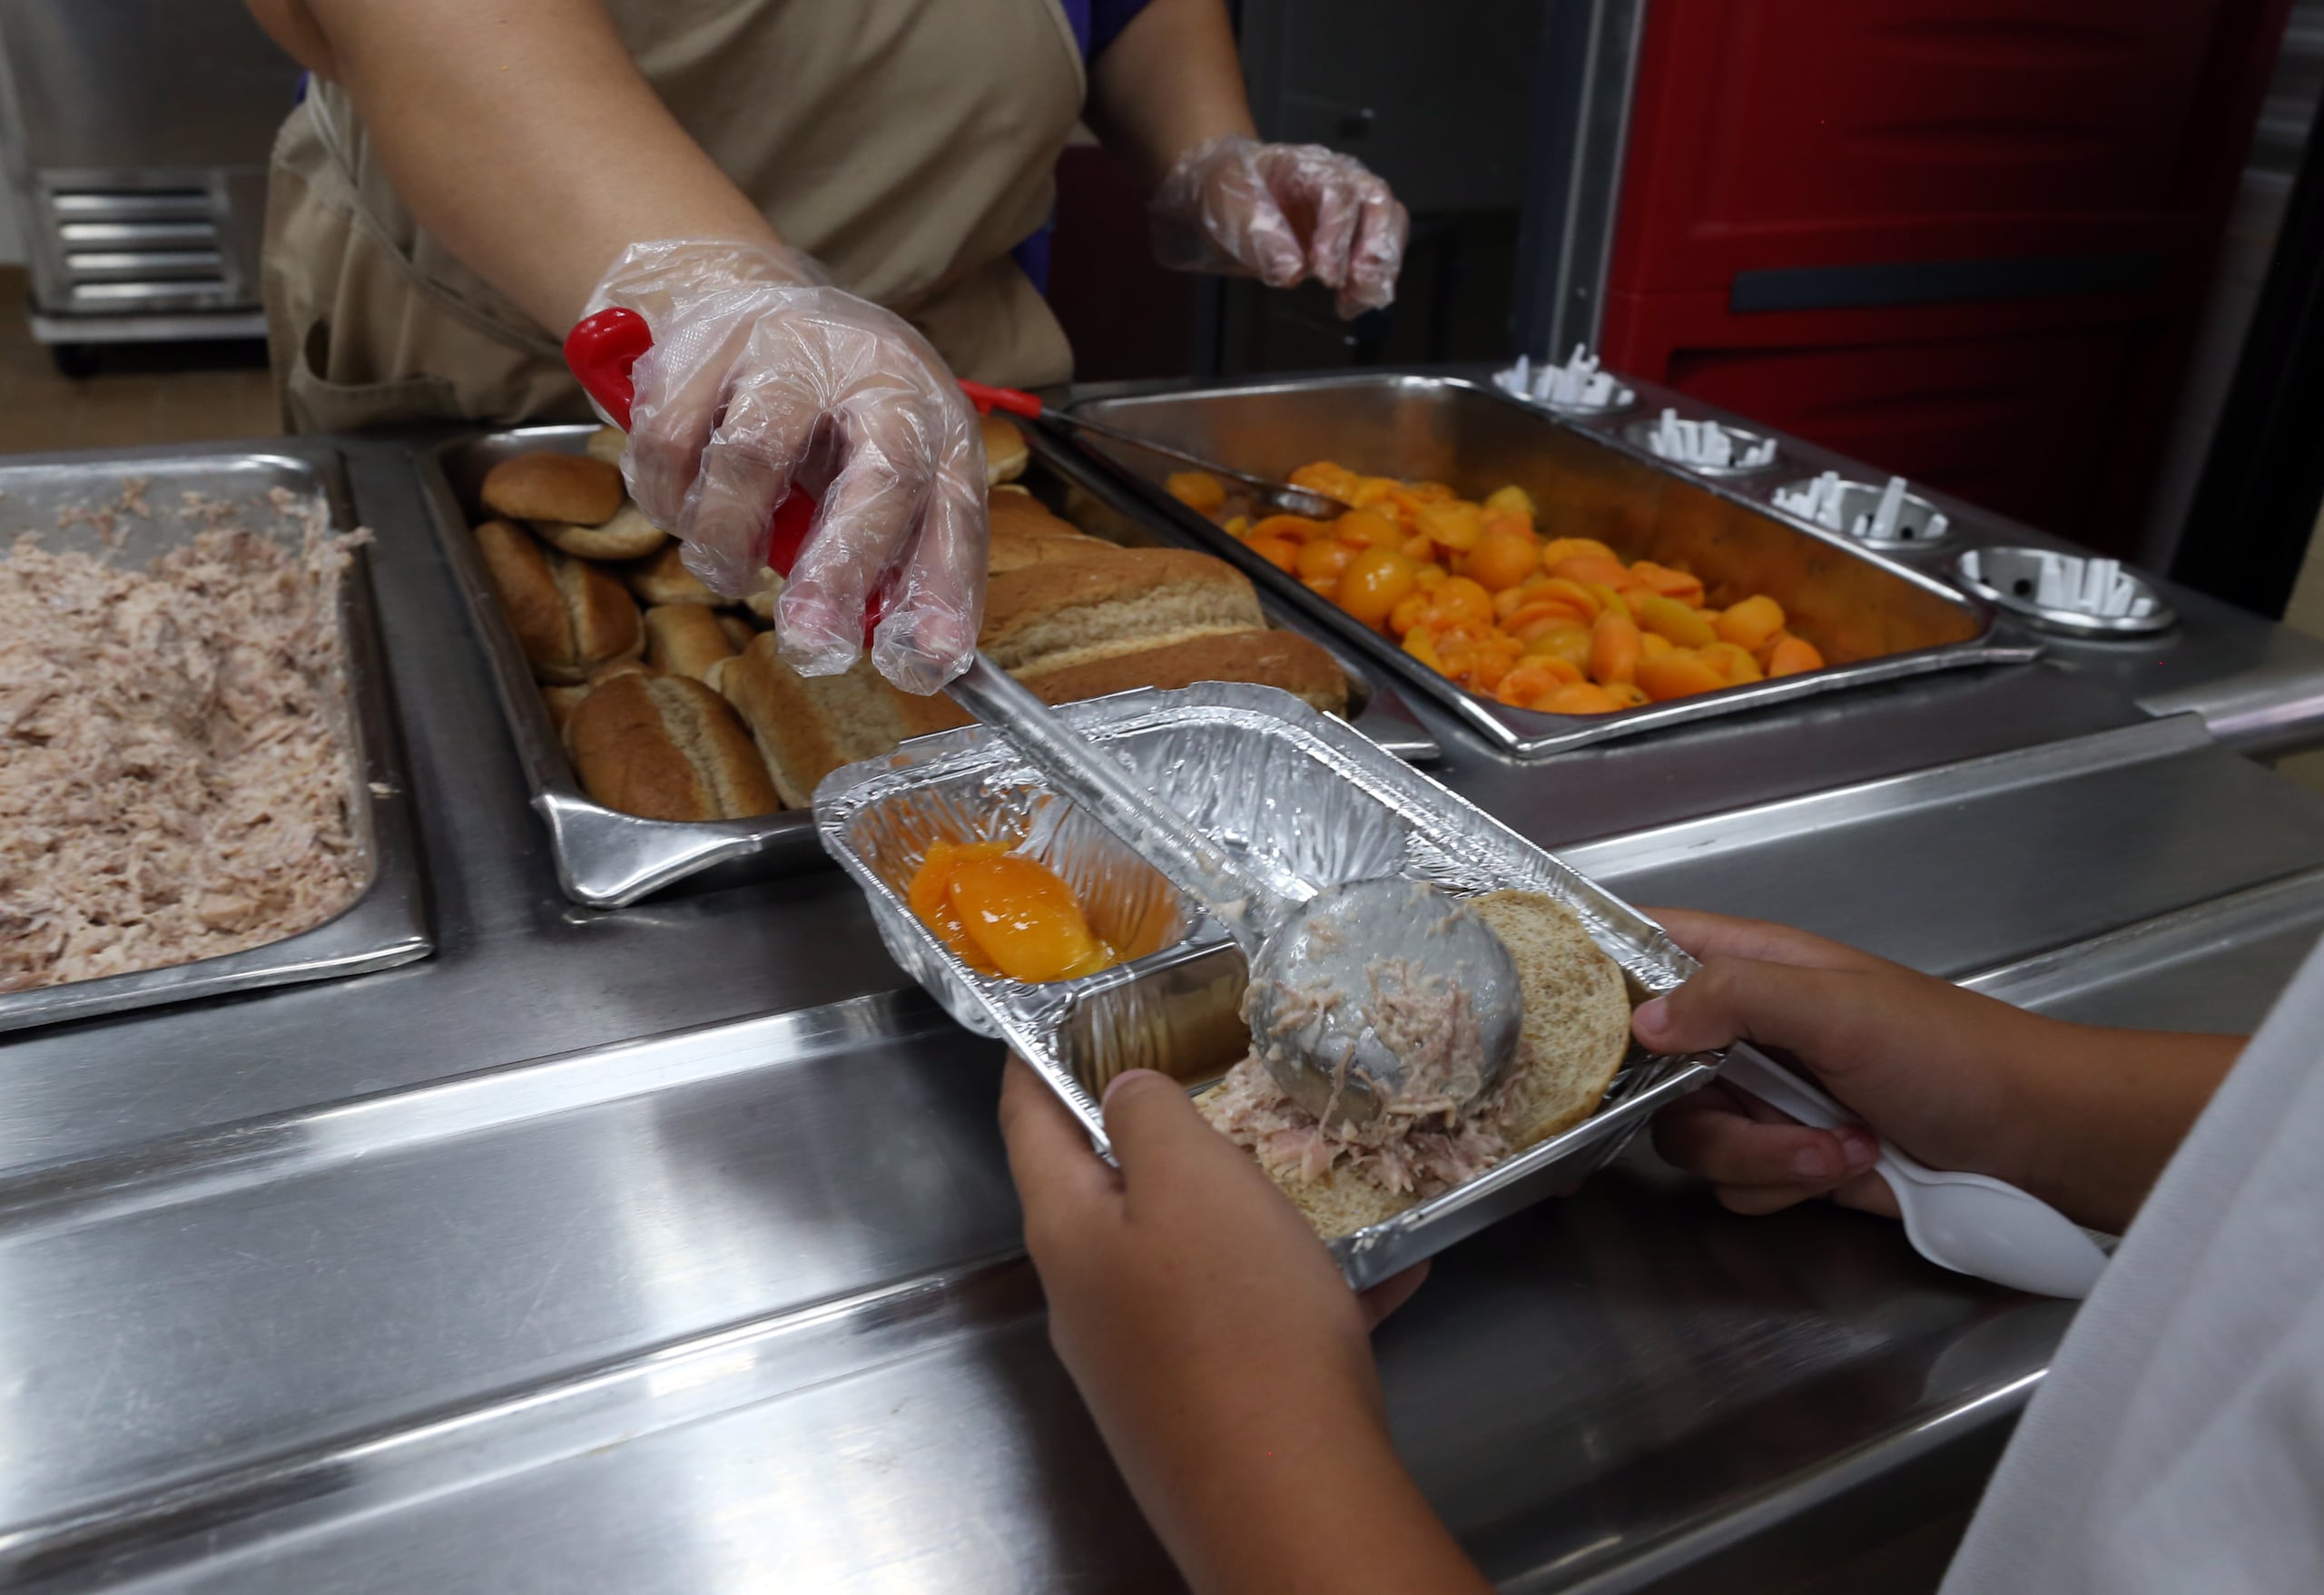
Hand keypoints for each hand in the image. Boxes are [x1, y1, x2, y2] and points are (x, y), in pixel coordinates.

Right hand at [589, 239, 985, 694]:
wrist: (746, 294)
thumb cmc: (829, 415)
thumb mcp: (881, 473)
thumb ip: (893, 555)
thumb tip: (908, 651)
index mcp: (936, 417)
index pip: (958, 513)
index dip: (942, 593)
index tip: (918, 662)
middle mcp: (878, 372)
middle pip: (877, 476)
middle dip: (840, 573)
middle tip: (810, 642)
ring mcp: (789, 347)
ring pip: (752, 457)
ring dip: (727, 540)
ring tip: (725, 571)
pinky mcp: (704, 340)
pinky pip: (670, 441)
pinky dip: (667, 498)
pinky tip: (684, 509)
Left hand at [1000, 1059, 1482, 1594]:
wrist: (1290, 1498)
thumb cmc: (1235, 1318)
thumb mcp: (1191, 1178)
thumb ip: (1148, 1117)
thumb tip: (1122, 1094)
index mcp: (1067, 1232)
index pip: (1027, 1122)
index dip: (1037, 1061)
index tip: (1056, 1017)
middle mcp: (1087, 1300)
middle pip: (1109, 1195)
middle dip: (1162, 1142)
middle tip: (1214, 1087)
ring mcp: (1143, 1363)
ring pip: (1190, 1260)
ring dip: (1250, 1218)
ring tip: (1317, 1183)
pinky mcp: (1203, 1409)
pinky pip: (1251, 1324)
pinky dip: (1308, 1292)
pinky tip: (1386, 1276)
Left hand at [1150, 135, 1408, 317]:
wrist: (1223, 191)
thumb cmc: (1229, 193)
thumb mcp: (1231, 209)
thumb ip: (1261, 238)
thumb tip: (1293, 274)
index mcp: (1308, 167)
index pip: (1338, 193)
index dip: (1338, 235)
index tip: (1327, 276)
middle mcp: (1340, 180)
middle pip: (1380, 203)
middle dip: (1377, 250)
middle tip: (1358, 289)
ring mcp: (1350, 206)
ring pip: (1389, 225)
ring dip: (1381, 268)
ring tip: (1357, 301)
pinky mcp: (1350, 233)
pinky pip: (1377, 249)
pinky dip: (1372, 278)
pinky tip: (1352, 302)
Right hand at [1636, 910, 2240, 1232]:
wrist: (2036, 1144)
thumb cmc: (1952, 1054)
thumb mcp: (1839, 1007)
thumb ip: (1733, 1000)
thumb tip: (1641, 1020)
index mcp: (1755, 965)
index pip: (1648, 943)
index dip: (1600, 967)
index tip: (1569, 1012)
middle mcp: (1746, 1029)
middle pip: (1649, 1067)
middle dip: (1703, 1103)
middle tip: (1756, 1104)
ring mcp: (1766, 1098)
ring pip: (1690, 1135)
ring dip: (1763, 1154)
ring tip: (1841, 1146)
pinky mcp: (1789, 1160)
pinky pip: (1736, 1182)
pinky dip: (1787, 1184)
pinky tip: (1849, 1168)